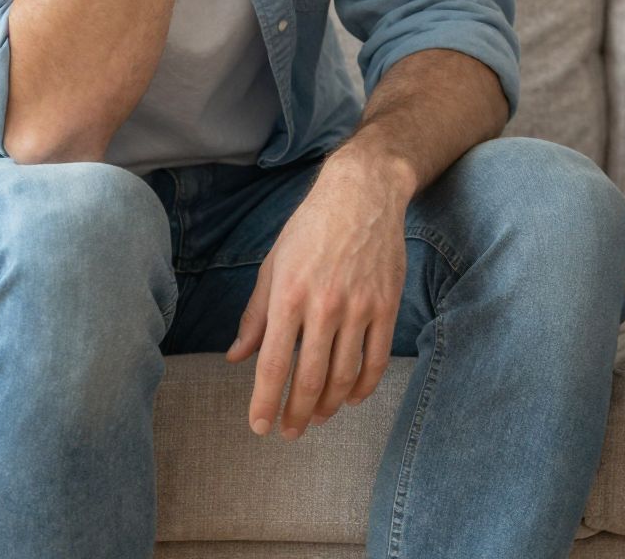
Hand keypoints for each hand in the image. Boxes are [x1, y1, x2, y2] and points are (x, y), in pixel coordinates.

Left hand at [227, 149, 409, 438]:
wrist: (363, 193)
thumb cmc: (310, 227)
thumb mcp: (273, 264)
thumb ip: (255, 315)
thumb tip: (237, 357)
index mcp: (289, 295)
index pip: (275, 364)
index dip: (265, 402)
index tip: (259, 426)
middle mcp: (325, 305)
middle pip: (310, 377)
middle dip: (296, 413)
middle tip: (289, 432)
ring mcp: (360, 306)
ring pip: (345, 374)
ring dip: (329, 404)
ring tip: (317, 417)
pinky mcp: (387, 303)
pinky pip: (378, 357)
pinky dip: (365, 385)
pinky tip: (352, 397)